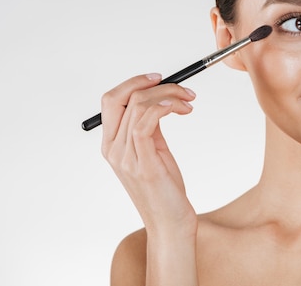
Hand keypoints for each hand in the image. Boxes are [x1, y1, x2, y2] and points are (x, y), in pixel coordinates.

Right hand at [100, 73, 197, 234]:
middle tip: (181, 88)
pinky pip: (146, 122)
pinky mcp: (142, 163)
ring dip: (169, 95)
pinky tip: (181, 109)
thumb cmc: (165, 188)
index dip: (133, 83)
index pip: (111, 100)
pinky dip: (164, 107)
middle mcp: (113, 149)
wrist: (170, 222)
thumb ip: (149, 127)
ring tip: (189, 102)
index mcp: (111, 144)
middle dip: (151, 84)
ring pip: (138, 106)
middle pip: (120, 98)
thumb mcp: (154, 151)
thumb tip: (159, 101)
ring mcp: (125, 157)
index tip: (159, 79)